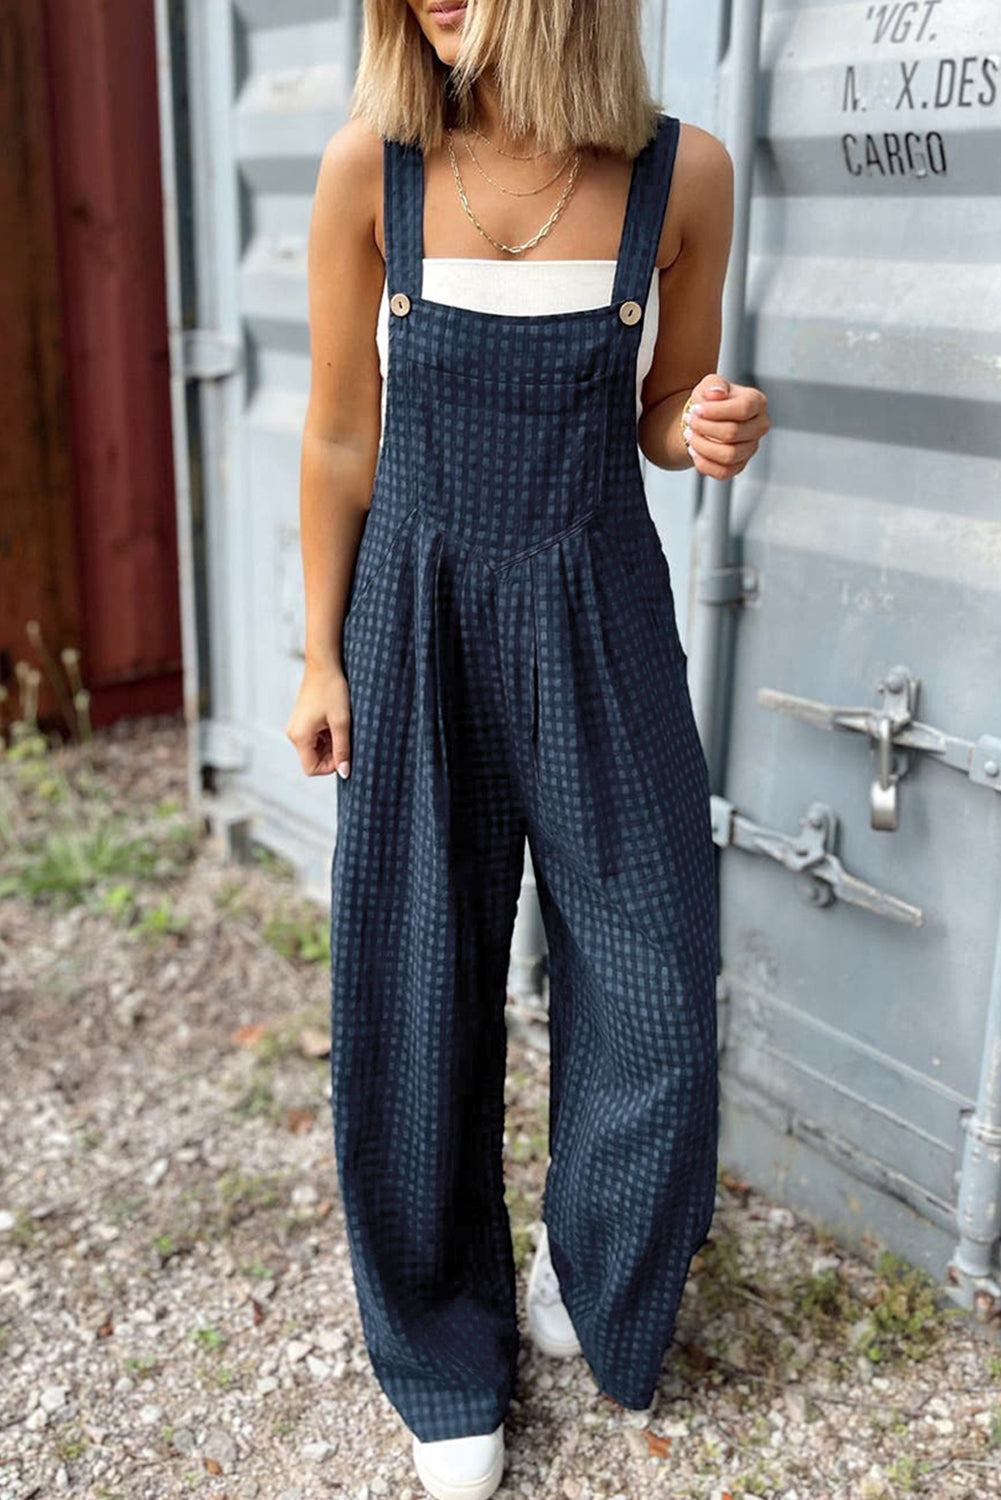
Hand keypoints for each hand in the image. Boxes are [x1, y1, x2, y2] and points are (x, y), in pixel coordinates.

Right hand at [286, 662, 352, 778]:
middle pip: (313, 760)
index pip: (311, 768)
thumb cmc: (332, 691)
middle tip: (346, 738)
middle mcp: (294, 734)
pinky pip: (314, 739)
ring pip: (315, 750)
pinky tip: (335, 722)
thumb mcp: (342, 723)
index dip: (330, 767)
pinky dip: (326, 736)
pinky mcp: (301, 722)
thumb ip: (342, 750)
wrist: (324, 666)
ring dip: (330, 745)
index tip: (345, 753)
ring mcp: (296, 728)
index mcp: (300, 736)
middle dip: (331, 755)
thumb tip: (345, 773)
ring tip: (341, 727)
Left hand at [682, 373, 769, 479]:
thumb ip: (714, 384)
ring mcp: (751, 448)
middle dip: (704, 427)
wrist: (705, 419)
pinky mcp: (740, 465)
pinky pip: (723, 472)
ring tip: (690, 434)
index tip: (696, 409)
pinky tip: (694, 450)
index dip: (716, 411)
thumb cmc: (710, 401)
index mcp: (757, 402)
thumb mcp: (710, 384)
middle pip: (733, 433)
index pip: (743, 409)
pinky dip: (704, 463)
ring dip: (702, 446)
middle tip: (690, 420)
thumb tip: (717, 394)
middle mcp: (759, 426)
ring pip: (728, 455)